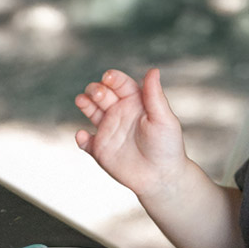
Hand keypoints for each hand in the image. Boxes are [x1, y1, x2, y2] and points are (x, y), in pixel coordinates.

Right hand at [75, 68, 186, 198]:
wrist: (162, 177)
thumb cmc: (167, 146)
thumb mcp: (164, 119)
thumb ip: (155, 95)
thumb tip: (153, 70)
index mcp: (135, 102)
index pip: (120, 83)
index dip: (113, 78)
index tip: (108, 78)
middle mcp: (119, 113)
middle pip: (102, 94)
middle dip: (96, 90)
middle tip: (99, 95)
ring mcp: (108, 130)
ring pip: (91, 112)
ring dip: (85, 104)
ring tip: (82, 101)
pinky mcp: (100, 150)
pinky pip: (85, 142)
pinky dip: (81, 139)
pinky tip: (83, 136)